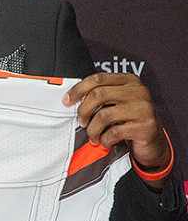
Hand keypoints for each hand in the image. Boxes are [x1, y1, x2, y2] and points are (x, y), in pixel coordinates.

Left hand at [64, 72, 170, 189]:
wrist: (152, 141)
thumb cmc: (128, 120)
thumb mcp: (116, 103)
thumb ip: (100, 96)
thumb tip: (71, 99)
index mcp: (130, 80)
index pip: (98, 78)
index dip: (78, 89)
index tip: (67, 101)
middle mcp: (139, 91)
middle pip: (99, 94)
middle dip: (84, 110)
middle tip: (81, 122)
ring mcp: (144, 108)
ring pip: (104, 115)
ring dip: (93, 129)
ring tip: (93, 136)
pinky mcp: (146, 126)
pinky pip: (114, 132)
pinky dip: (104, 139)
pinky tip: (105, 141)